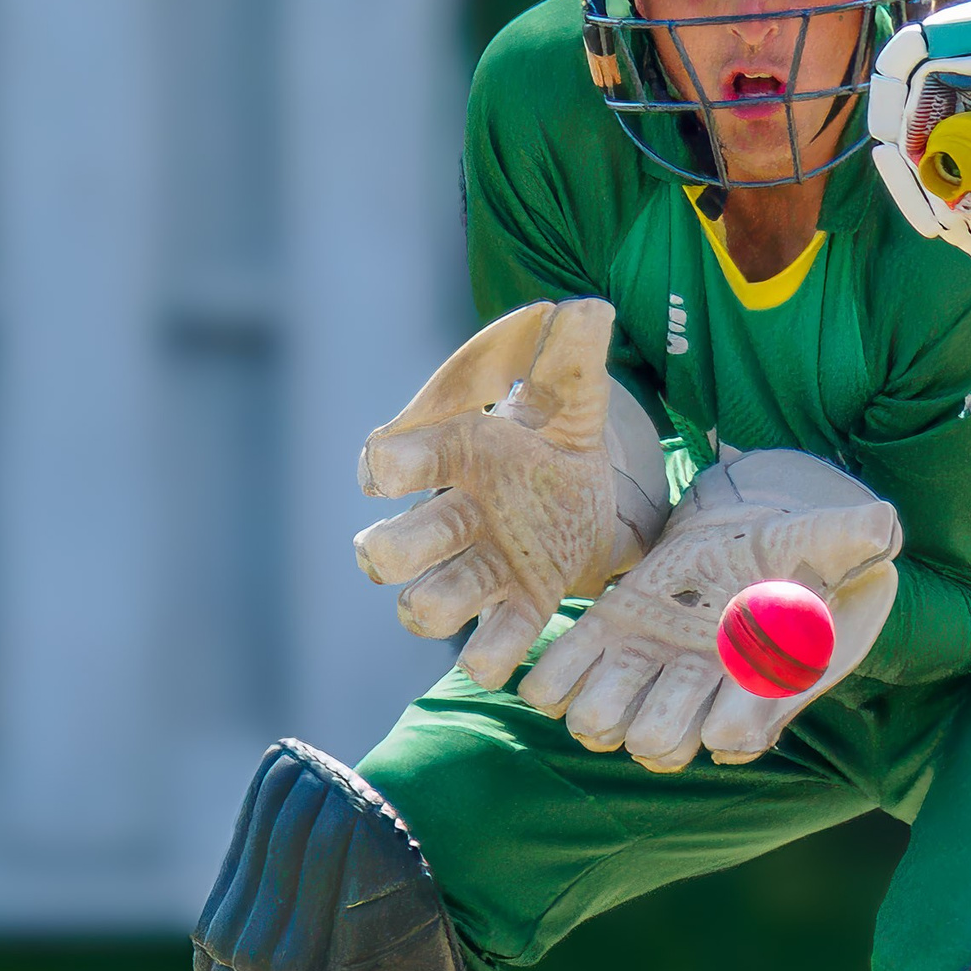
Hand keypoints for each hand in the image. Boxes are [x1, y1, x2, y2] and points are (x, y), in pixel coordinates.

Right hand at [355, 300, 671, 688]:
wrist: (586, 496)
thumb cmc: (554, 440)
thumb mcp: (572, 398)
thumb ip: (572, 360)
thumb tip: (586, 311)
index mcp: (457, 458)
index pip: (395, 460)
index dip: (384, 467)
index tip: (384, 468)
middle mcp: (453, 520)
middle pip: (389, 550)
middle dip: (388, 552)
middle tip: (399, 549)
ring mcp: (480, 570)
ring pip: (424, 605)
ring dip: (432, 607)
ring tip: (461, 596)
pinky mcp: (516, 609)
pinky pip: (487, 649)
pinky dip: (492, 659)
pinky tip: (505, 655)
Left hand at [520, 450, 900, 771]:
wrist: (751, 538)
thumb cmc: (800, 551)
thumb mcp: (834, 539)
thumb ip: (853, 537)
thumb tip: (881, 526)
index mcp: (753, 680)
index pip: (736, 734)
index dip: (731, 721)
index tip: (739, 676)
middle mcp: (696, 692)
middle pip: (658, 744)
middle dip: (655, 721)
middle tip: (667, 669)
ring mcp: (644, 670)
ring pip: (602, 726)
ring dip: (599, 705)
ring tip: (621, 661)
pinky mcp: (605, 638)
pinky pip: (559, 682)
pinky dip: (553, 678)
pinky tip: (578, 650)